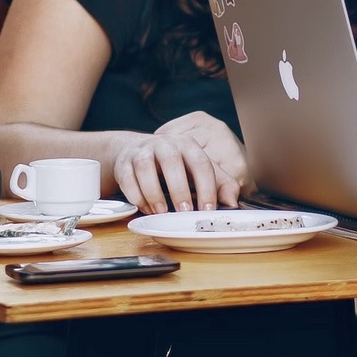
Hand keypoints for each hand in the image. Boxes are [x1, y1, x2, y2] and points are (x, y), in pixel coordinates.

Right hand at [114, 118, 243, 213]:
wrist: (136, 151)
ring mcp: (143, 151)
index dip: (206, 187)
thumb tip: (233, 203)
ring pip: (145, 167)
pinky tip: (144, 208)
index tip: (207, 209)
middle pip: (172, 161)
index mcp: (188, 145)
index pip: (201, 163)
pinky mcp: (124, 162)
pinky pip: (127, 178)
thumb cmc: (173, 165)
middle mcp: (165, 144)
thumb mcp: (197, 171)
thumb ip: (219, 184)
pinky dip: (135, 195)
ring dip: (153, 192)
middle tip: (184, 211)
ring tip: (161, 212)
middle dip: (179, 188)